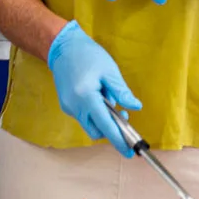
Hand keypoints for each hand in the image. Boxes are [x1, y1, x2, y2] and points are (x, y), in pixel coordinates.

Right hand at [47, 20, 141, 156]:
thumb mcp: (109, 71)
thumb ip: (122, 91)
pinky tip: (97, 95)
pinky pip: (83, 116)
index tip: (130, 151)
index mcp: (86, 97)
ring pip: (89, 124)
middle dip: (111, 130)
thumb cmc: (87, 55)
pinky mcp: (66, 105)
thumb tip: (135, 107)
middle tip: (123, 117)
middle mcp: (75, 106)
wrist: (62, 47)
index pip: (105, 126)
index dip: (119, 141)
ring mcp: (68, 107)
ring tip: (107, 97)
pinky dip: (94, 113)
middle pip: (96, 131)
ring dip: (102, 120)